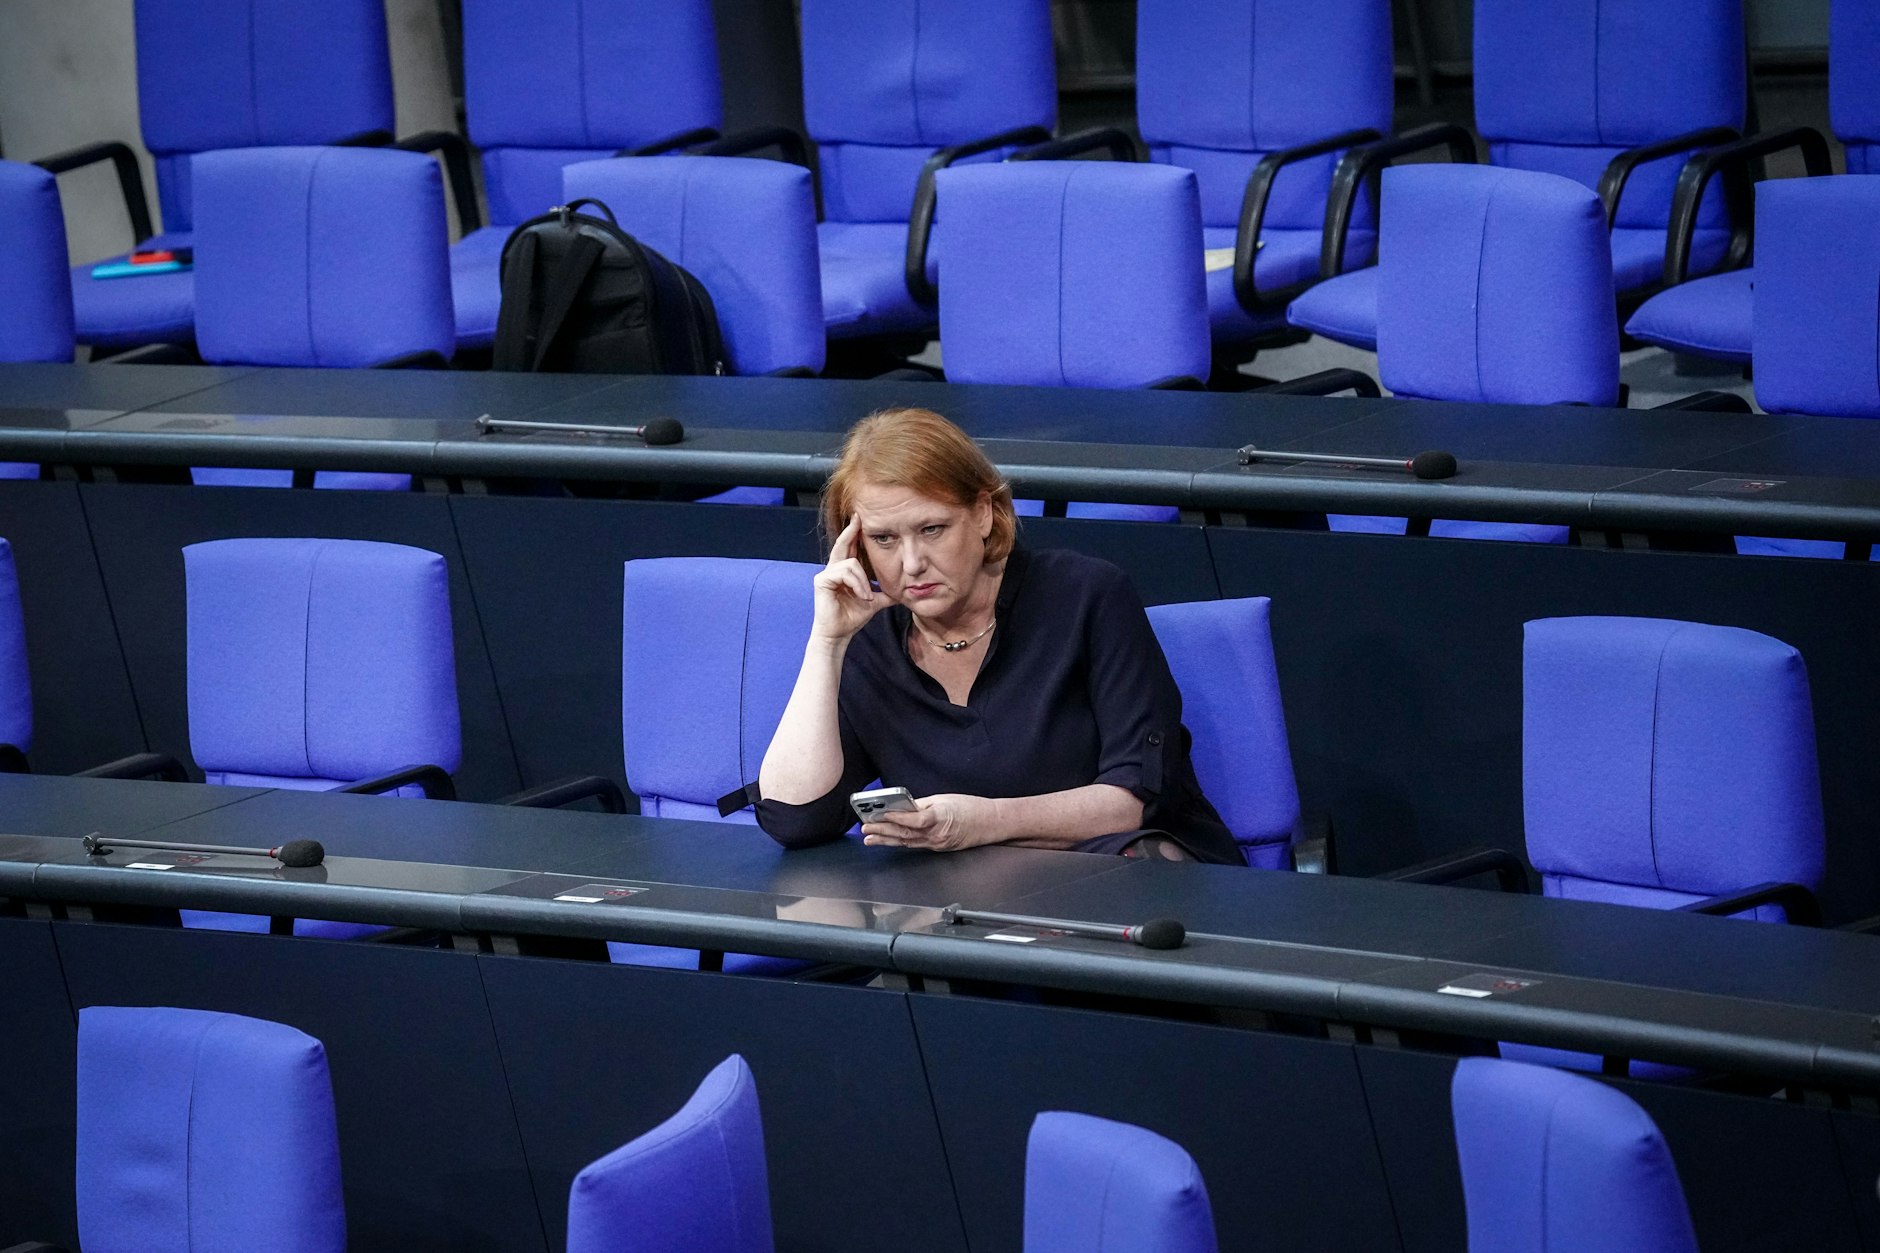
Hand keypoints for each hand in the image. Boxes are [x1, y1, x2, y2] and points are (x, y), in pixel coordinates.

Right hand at [812, 515, 889, 641]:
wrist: (838, 634)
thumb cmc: (852, 618)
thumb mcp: (873, 602)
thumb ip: (885, 593)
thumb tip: (903, 591)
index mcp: (843, 572)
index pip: (849, 548)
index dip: (854, 534)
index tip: (861, 520)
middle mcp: (832, 570)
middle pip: (842, 544)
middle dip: (851, 531)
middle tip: (859, 518)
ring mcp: (825, 574)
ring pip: (851, 563)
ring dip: (864, 581)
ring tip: (868, 597)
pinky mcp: (822, 581)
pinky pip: (845, 573)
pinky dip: (857, 585)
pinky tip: (862, 596)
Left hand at [862, 794, 1000, 851]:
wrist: (991, 824)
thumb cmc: (972, 808)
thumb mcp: (945, 799)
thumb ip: (922, 804)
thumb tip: (903, 806)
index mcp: (939, 818)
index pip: (913, 820)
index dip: (895, 818)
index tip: (879, 814)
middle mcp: (936, 835)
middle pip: (905, 833)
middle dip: (882, 831)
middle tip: (865, 828)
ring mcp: (936, 844)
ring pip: (907, 842)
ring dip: (886, 840)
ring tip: (870, 838)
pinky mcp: (938, 848)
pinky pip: (915, 845)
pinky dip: (900, 841)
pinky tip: (889, 840)